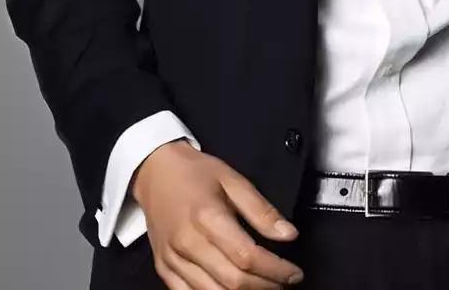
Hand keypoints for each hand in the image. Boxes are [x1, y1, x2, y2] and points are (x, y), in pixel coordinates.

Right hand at [130, 139, 304, 288]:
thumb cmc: (195, 173)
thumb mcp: (233, 180)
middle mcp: (188, 243)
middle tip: (285, 282)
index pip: (248, 257)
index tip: (295, 273)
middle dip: (266, 286)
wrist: (153, 170)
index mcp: (207, 218)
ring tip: (264, 287)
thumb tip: (289, 235)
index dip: (276, 270)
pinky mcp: (163, 267)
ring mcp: (172, 259)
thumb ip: (261, 210)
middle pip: (233, 282)